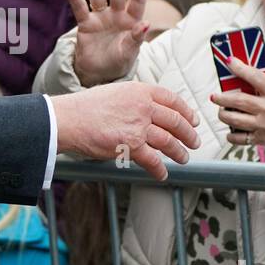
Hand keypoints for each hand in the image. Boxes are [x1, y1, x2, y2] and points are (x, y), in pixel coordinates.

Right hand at [53, 80, 199, 181]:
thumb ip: (135, 100)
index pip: (172, 100)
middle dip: (188, 134)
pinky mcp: (131, 145)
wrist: (70, 119)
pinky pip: (153, 160)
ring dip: (179, 152)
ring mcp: (138, 126)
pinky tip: (162, 174)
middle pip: (175, 121)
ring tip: (183, 158)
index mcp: (140, 91)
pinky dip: (160, 169)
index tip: (193, 120)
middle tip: (194, 141)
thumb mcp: (115, 93)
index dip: (187, 111)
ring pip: (168, 141)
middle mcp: (143, 106)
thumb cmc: (86, 107)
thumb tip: (149, 112)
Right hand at [69, 0, 149, 86]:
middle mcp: (116, 15)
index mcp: (131, 21)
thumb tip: (145, 24)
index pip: (137, 3)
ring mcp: (100, 17)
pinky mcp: (85, 24)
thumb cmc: (118, 62)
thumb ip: (136, 38)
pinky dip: (76, 0)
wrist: (99, 73)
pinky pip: (80, 10)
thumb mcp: (129, 53)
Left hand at [210, 59, 264, 148]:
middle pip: (237, 100)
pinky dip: (232, 135)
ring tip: (222, 112)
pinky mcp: (262, 139)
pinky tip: (231, 131)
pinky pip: (240, 139)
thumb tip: (252, 86)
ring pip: (234, 119)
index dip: (240, 68)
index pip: (255, 76)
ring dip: (223, 114)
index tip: (229, 61)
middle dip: (222, 97)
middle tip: (215, 96)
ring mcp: (263, 125)